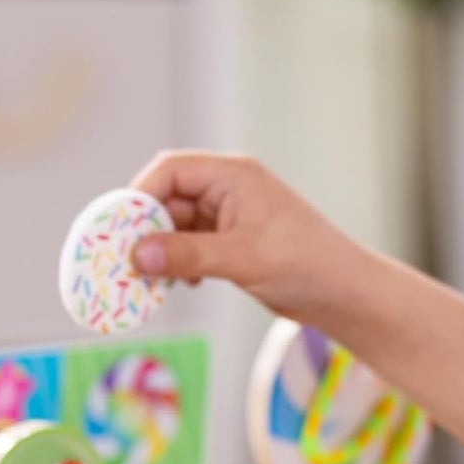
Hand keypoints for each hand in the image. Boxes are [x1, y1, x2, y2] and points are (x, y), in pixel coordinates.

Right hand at [130, 151, 361, 322]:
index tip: (119, 231)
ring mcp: (230, 215)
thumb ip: (188, 254)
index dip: (139, 197)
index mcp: (233, 175)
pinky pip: (190, 244)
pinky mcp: (232, 242)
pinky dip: (179, 262)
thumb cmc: (306, 265)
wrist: (344, 293)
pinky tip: (184, 284)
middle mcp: (228, 188)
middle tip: (127, 260)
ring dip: (161, 249)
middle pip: (168, 197)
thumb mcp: (243, 259)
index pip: (170, 170)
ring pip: (177, 224)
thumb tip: (138, 255)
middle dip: (146, 228)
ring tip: (153, 279)